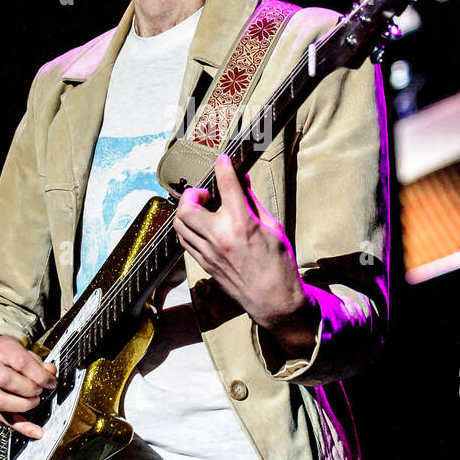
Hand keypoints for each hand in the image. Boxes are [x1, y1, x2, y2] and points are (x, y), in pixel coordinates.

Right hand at [0, 335, 56, 437]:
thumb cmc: (8, 355)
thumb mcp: (24, 351)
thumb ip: (38, 363)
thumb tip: (50, 373)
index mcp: (0, 348)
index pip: (21, 363)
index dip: (40, 375)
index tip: (51, 382)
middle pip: (6, 381)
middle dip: (29, 389)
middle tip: (39, 391)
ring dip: (23, 406)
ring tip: (34, 402)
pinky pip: (0, 417)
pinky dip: (20, 426)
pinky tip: (34, 431)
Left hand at [174, 154, 316, 349]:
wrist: (273, 299)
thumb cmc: (279, 263)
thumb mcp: (273, 226)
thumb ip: (253, 202)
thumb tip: (242, 181)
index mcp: (242, 223)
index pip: (226, 185)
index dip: (222, 166)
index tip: (222, 160)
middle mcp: (220, 236)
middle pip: (187, 207)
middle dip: (192, 194)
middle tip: (206, 194)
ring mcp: (209, 252)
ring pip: (180, 225)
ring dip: (186, 211)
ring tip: (201, 209)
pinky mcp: (204, 263)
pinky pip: (185, 241)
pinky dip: (188, 228)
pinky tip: (201, 227)